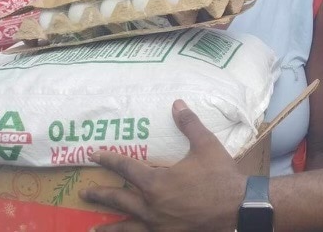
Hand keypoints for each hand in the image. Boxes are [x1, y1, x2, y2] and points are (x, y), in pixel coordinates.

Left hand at [81, 100, 245, 230]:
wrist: (238, 208)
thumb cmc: (220, 176)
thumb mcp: (205, 145)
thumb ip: (188, 124)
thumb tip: (177, 104)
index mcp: (156, 182)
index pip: (125, 168)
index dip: (108, 160)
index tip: (93, 155)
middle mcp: (151, 206)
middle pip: (118, 199)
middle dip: (100, 194)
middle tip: (84, 192)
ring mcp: (158, 225)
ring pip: (127, 226)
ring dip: (109, 226)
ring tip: (93, 228)